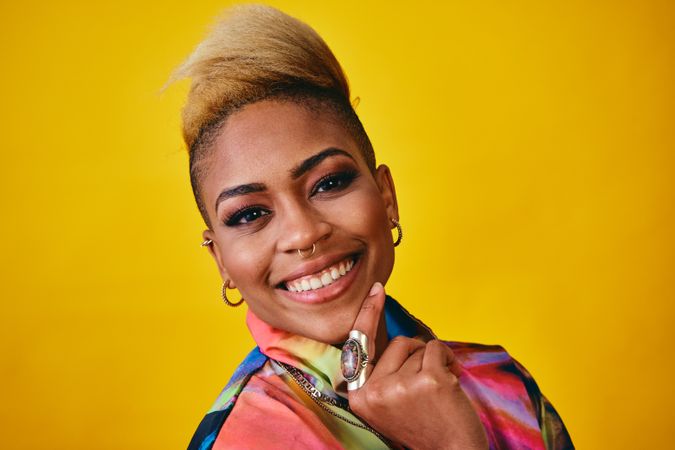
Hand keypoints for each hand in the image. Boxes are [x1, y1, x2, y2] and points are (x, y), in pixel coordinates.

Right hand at [347, 282, 488, 449]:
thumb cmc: (424, 427)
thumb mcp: (387, 405)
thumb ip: (380, 376)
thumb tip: (386, 340)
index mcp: (359, 397)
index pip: (360, 347)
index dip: (368, 315)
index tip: (377, 289)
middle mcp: (374, 392)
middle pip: (396, 343)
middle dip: (415, 355)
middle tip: (425, 384)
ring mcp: (400, 387)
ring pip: (418, 347)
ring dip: (433, 361)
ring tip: (439, 390)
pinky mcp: (427, 381)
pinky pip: (436, 348)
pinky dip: (447, 358)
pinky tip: (452, 380)